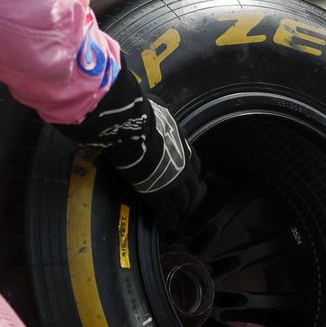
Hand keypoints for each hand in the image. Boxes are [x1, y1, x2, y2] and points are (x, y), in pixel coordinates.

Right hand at [58, 74, 202, 232]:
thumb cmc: (139, 115)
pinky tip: (165, 226)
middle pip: (192, 186)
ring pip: (182, 202)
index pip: (194, 163)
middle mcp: (183, 163)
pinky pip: (166, 212)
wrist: (132, 129)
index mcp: (183, 144)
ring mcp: (174, 180)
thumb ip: (155, 113)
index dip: (190, 174)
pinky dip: (167, 220)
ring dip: (179, 211)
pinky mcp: (160, 194)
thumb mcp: (154, 110)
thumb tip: (146, 100)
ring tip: (175, 220)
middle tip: (183, 205)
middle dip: (188, 196)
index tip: (186, 181)